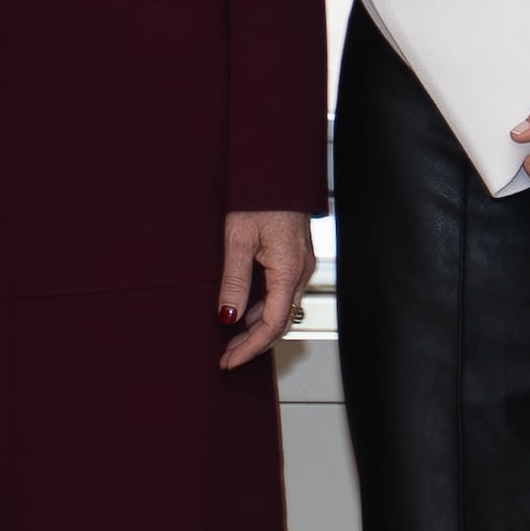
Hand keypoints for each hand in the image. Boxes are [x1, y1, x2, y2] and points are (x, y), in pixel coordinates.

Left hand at [211, 210, 315, 370]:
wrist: (276, 169)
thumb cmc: (258, 197)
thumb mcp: (237, 240)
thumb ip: (234, 281)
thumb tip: (229, 317)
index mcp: (289, 270)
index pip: (273, 324)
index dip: (250, 348)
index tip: (229, 361)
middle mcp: (301, 271)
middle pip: (281, 322)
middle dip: (254, 344)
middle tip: (227, 357)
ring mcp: (302, 265)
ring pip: (284, 310)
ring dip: (259, 328)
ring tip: (232, 340)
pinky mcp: (297, 258)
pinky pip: (285, 294)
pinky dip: (266, 310)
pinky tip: (247, 312)